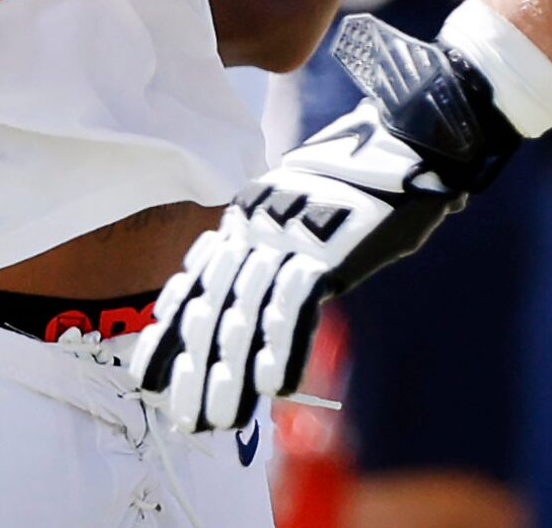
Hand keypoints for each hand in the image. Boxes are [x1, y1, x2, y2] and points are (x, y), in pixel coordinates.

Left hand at [135, 14, 517, 430]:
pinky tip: (272, 385)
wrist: (403, 134)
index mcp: (245, 218)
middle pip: (215, 307)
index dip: (171, 332)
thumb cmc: (358, 176)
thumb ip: (273, 247)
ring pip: (248, 313)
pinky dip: (284, 346)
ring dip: (232, 372)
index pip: (197, 283)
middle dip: (195, 368)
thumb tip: (256, 298)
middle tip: (182, 418)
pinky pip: (298, 304)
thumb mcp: (300, 207)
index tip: (148, 375)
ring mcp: (289, 236)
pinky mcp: (328, 246)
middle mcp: (256, 227)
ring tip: (218, 418)